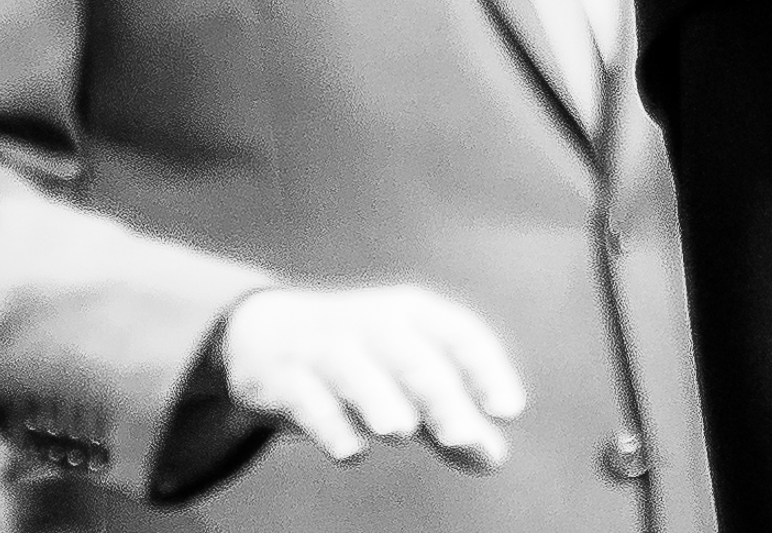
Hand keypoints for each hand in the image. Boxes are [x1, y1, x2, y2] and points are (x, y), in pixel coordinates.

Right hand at [211, 282, 527, 472]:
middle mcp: (371, 323)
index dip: (486, 369)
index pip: (458, 333)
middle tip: (463, 436)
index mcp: (412, 313)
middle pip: (411, 357)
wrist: (263, 331)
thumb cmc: (357, 356)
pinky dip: (328, 423)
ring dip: (378, 397)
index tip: (509, 410)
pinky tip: (351, 452)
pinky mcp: (283, 378)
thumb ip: (447, 415)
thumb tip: (494, 457)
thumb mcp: (403, 376)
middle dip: (438, 397)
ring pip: (354, 371)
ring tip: (402, 430)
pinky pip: (306, 399)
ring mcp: (324, 347)